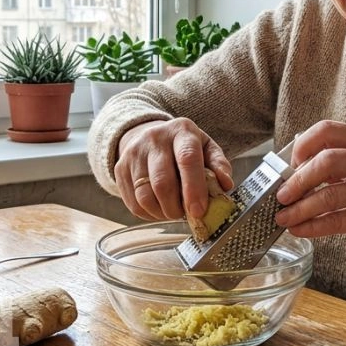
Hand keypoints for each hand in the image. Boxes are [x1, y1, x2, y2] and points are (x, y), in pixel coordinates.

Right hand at [114, 118, 234, 220]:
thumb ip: (219, 165)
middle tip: (187, 215)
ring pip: (145, 196)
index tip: (199, 211)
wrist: (149, 136)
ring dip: (162, 213)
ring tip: (174, 211)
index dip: (194, 188)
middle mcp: (154, 139)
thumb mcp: (206, 148)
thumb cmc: (183, 147)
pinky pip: (133, 203)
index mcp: (181, 131)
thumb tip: (226, 185)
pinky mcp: (120, 169)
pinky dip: (149, 214)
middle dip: (177, 208)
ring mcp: (133, 153)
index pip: (187, 159)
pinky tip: (159, 209)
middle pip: (163, 182)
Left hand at [274, 120, 345, 261]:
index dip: (302, 145)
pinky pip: (337, 220)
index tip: (290, 164)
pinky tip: (299, 229)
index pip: (327, 130)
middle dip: (297, 180)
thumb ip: (335, 161)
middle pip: (326, 161)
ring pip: (329, 195)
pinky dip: (313, 226)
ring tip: (283, 217)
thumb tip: (291, 174)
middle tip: (281, 196)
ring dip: (300, 208)